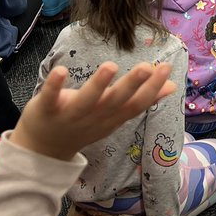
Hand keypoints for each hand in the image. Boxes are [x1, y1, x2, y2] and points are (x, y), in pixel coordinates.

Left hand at [11, 60, 175, 162]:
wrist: (42, 150)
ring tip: (111, 65)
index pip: (135, 105)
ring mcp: (70, 115)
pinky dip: (54, 86)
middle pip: (115, 102)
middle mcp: (94, 117)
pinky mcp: (46, 110)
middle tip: (147, 66)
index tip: (166, 67)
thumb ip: (141, 100)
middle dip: (131, 85)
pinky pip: (50, 97)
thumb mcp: (115, 117)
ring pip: (86, 100)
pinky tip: (61, 70)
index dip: (152, 89)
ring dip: (98, 84)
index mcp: (112, 118)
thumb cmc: (84, 124)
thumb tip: (172, 86)